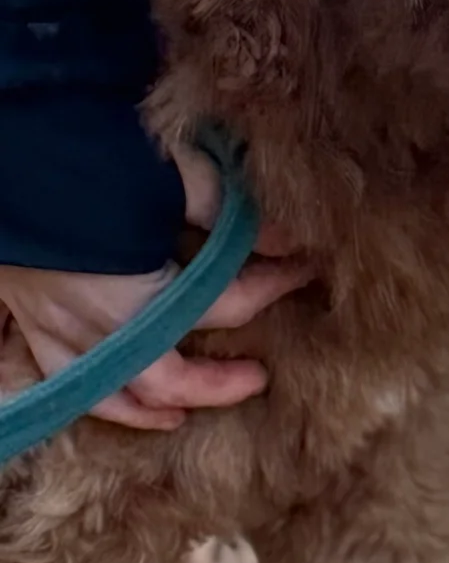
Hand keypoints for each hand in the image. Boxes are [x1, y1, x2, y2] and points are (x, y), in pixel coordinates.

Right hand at [0, 143, 310, 431]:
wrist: (6, 149)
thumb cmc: (89, 153)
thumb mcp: (169, 169)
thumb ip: (224, 206)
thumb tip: (284, 236)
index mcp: (141, 285)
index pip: (225, 302)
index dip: (273, 286)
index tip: (305, 268)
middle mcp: (99, 322)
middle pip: (169, 375)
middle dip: (218, 382)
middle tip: (259, 376)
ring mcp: (58, 326)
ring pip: (109, 394)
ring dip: (150, 409)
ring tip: (184, 412)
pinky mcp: (30, 318)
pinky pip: (60, 376)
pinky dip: (93, 396)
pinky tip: (114, 396)